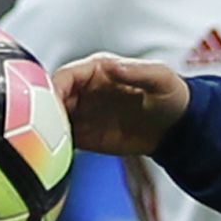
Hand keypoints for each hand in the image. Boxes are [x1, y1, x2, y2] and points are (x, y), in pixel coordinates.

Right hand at [55, 53, 191, 155]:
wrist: (177, 127)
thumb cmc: (170, 95)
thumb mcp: (160, 78)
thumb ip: (136, 71)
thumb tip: (110, 66)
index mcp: (97, 70)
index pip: (64, 76)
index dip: (53, 88)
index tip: (51, 103)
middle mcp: (84, 90)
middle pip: (50, 98)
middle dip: (43, 111)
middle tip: (44, 127)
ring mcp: (82, 113)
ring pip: (51, 119)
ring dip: (46, 130)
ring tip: (49, 143)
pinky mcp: (85, 136)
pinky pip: (61, 140)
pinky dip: (55, 146)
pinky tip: (57, 154)